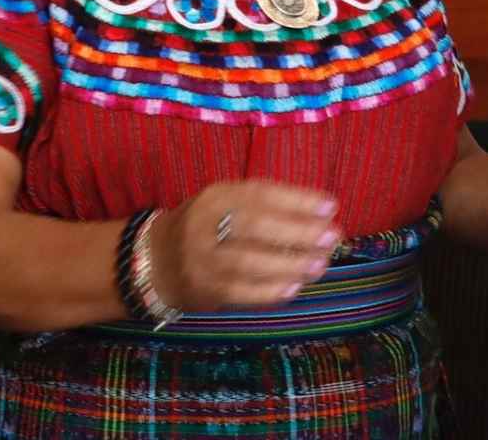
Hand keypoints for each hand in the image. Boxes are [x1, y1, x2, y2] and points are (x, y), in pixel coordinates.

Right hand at [144, 180, 341, 311]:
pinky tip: (294, 287)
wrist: (155, 262)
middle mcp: (205, 224)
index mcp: (215, 196)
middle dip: (298, 232)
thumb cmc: (206, 228)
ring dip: (290, 264)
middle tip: (331, 237)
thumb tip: (320, 215)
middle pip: (255, 226)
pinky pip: (241, 292)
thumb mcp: (225, 204)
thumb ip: (265, 206)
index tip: (331, 206)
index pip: (259, 194)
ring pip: (249, 262)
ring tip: (320, 265)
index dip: (297, 199)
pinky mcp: (204, 290)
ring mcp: (202, 259)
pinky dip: (270, 291)